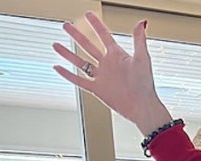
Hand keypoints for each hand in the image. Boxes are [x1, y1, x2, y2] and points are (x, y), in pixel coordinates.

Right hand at [52, 13, 171, 135]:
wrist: (141, 106)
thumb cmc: (145, 84)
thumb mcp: (142, 58)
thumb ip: (139, 40)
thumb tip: (141, 23)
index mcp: (117, 55)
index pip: (104, 36)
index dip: (96, 25)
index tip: (88, 14)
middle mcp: (107, 64)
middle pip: (88, 46)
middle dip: (77, 35)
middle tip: (66, 26)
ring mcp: (101, 76)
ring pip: (80, 62)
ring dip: (68, 53)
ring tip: (55, 44)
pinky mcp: (97, 89)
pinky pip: (79, 80)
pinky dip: (68, 75)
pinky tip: (58, 67)